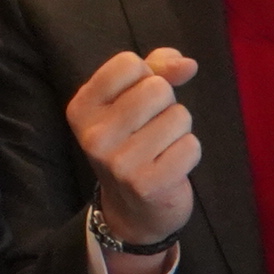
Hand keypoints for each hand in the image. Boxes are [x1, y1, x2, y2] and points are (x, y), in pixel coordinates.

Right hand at [66, 46, 200, 261]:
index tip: (136, 101)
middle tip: (152, 128)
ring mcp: (119, 163)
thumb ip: (158, 68)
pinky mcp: (147, 184)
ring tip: (161, 147)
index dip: (145, 77)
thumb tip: (189, 64)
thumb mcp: (131, 99)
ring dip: (179, 129)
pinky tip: (170, 165)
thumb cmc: (134, 141)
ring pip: (178, 116)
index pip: (129, 63)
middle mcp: (94, 135)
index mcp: (82, 108)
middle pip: (157, 88)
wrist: (132, 209)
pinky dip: (188, 152)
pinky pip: (191, 146)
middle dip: (166, 104)